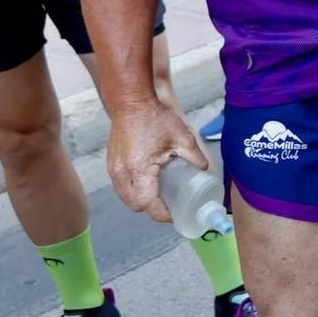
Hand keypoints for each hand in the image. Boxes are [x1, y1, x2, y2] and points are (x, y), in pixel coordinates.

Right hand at [107, 98, 210, 222]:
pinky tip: (147, 183)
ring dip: (141, 201)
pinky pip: (121, 187)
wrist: (130, 102)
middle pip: (135, 205)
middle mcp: (122, 173)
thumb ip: (195, 157)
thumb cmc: (154, 117)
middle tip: (170, 204)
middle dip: (152, 209)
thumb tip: (205, 171)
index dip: (162, 214)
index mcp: (139, 169)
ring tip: (160, 195)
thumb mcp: (182, 137)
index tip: (175, 214)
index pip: (148, 205)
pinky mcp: (111, 164)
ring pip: (125, 198)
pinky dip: (133, 190)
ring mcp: (113, 169)